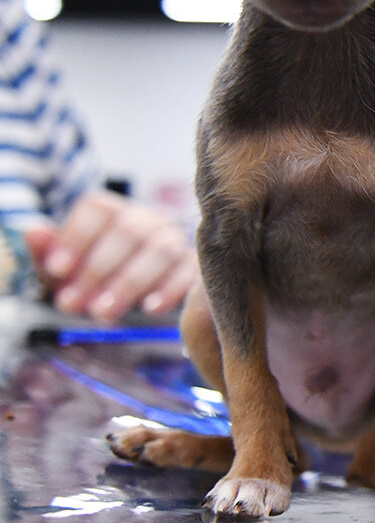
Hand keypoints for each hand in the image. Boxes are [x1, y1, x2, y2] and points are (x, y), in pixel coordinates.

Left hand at [24, 190, 197, 320]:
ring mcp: (174, 239)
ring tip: (104, 313)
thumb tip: (33, 232)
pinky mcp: (193, 265)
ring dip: (129, 283)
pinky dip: (169, 290)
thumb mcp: (65, 263)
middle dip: (97, 270)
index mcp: (113, 210)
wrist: (135, 284)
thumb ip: (49, 249)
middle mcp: (147, 218)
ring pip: (160, 251)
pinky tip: (149, 309)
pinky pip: (187, 272)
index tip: (57, 270)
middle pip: (128, 232)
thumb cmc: (94, 272)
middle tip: (74, 305)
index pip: (98, 208)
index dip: (77, 237)